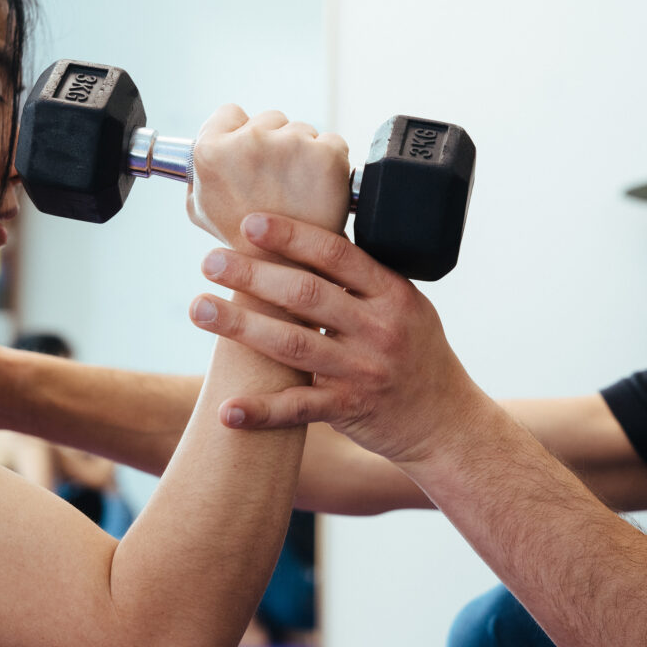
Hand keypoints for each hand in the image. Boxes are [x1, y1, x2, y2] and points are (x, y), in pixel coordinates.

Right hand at [187, 105, 349, 253]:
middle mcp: (249, 142)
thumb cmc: (242, 243)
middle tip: (275, 183)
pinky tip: (318, 190)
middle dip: (275, 144)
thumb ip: (198, 172)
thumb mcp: (200, 209)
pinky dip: (330, 162)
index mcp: (211, 152)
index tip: (250, 158)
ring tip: (296, 191)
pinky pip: (331, 142)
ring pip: (302, 130)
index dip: (239, 135)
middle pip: (269, 119)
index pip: (230, 114)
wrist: (285, 271)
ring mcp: (290, 145)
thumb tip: (205, 147)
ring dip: (303, 154)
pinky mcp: (325, 155)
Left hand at [187, 212, 492, 463]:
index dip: (292, 237)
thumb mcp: (407, 307)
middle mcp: (379, 329)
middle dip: (252, 275)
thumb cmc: (419, 356)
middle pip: (306, 294)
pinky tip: (227, 410)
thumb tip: (307, 242)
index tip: (250, 224)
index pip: (337, 255)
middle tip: (210, 260)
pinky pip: (299, 409)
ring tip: (199, 309)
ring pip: (292, 345)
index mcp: (392, 294)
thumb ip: (365, 281)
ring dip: (240, 327)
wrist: (447, 423)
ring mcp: (363, 371)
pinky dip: (262, 410)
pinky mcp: (350, 410)